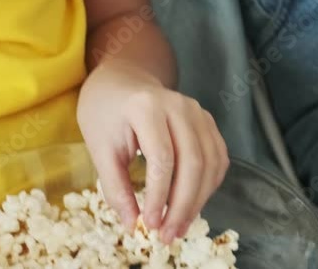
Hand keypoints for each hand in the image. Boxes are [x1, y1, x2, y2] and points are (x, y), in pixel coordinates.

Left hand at [77, 60, 229, 243]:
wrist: (121, 81)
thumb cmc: (105, 113)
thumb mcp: (99, 148)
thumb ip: (115, 186)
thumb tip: (132, 225)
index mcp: (147, 107)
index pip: (162, 159)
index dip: (159, 196)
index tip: (148, 224)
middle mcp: (179, 105)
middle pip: (193, 162)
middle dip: (182, 205)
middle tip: (168, 234)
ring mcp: (198, 111)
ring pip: (210, 163)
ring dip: (198, 201)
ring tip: (179, 226)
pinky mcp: (207, 121)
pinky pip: (218, 158)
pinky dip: (209, 186)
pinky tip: (192, 205)